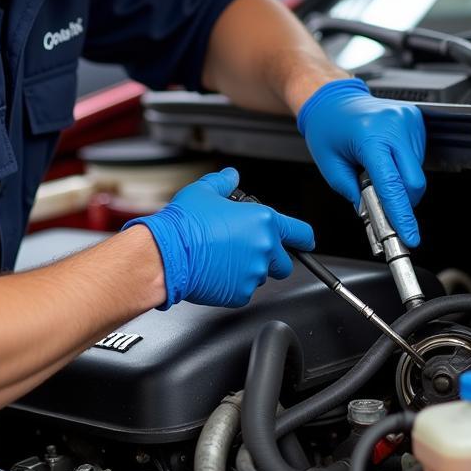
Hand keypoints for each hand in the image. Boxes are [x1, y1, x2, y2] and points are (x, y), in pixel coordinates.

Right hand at [124, 168, 314, 308]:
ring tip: (223, 257)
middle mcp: (264, 248)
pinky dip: (233, 284)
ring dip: (249, 269)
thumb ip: (224, 182)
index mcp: (263, 221)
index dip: (303, 238)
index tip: (304, 242)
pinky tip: (216, 271)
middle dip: (271, 257)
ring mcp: (252, 274)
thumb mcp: (205, 192)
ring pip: (260, 275)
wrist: (166, 254)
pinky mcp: (239, 294)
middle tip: (247, 249)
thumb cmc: (185, 224)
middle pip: (283, 261)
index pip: (301, 233)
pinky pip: (243, 290)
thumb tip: (231, 176)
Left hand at [297, 78, 425, 245]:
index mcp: (370, 136)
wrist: (333, 98)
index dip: (402, 215)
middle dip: (403, 202)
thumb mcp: (330, 164)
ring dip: (400, 181)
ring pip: (417, 171)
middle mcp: (394, 125)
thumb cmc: (327, 126)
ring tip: (375, 170)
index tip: (409, 236)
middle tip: (384, 208)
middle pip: (414, 182)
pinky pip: (417, 156)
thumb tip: (372, 213)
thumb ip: (351, 192)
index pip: (392, 184)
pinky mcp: (415, 119)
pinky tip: (385, 157)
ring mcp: (407, 120)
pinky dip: (404, 166)